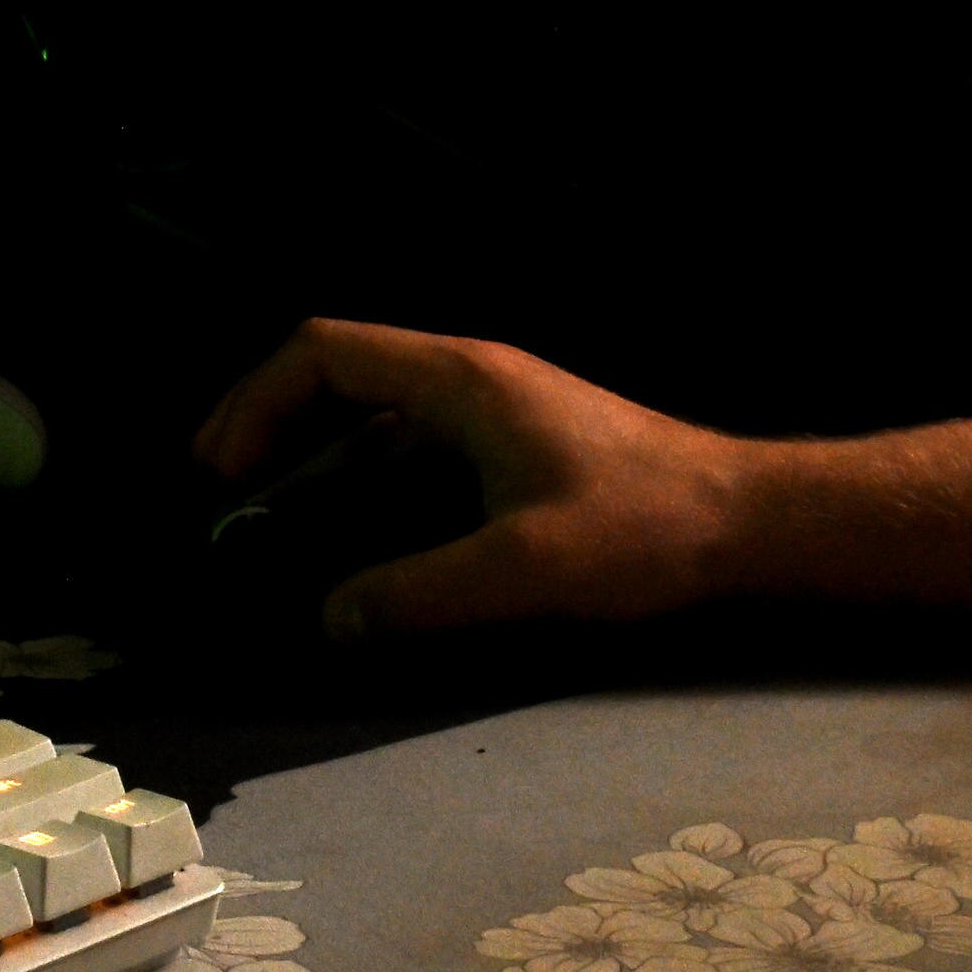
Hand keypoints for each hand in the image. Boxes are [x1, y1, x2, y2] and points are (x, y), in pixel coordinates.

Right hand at [193, 317, 753, 639]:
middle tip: (223, 489)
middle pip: (339, 370)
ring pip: (376, 410)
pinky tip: (357, 534)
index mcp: (460, 379)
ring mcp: (496, 407)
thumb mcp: (525, 569)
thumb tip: (331, 618)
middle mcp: (470, 376)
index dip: (256, 402)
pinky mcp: (518, 443)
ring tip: (272, 516)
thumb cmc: (645, 529)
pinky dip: (364, 475)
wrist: (749, 518)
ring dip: (316, 453)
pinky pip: (414, 443)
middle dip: (269, 420)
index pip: (324, 354)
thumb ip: (421, 594)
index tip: (223, 471)